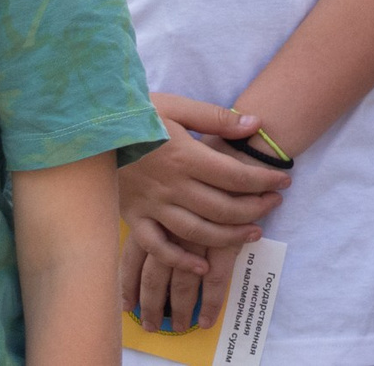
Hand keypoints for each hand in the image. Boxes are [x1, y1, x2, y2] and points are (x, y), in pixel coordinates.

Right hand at [119, 95, 288, 330]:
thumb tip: (255, 123)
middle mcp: (170, 187)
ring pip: (196, 231)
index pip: (235, 176)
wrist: (89, 130)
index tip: (284, 181)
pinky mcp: (133, 218)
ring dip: (228, 237)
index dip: (264, 180)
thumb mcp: (178, 106)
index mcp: (185, 157)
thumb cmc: (137, 114)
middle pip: (221, 207)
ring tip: (253, 235)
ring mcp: (150, 206)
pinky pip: (156, 247)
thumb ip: (217, 118)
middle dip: (255, 209)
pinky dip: (178, 260)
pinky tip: (199, 267)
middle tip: (275, 205)